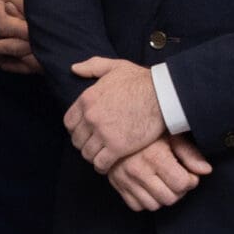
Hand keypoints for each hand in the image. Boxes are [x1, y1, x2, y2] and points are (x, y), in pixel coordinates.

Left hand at [66, 58, 166, 173]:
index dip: (75, 129)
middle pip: (77, 140)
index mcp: (87, 99)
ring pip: (87, 153)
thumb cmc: (141, 80)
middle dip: (84, 144)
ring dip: (92, 156)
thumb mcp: (114, 66)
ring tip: (100, 156)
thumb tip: (74, 69)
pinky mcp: (118, 147)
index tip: (84, 132)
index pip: (69, 122)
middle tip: (93, 146)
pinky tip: (106, 165)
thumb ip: (92, 66)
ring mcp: (103, 133)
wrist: (163, 95)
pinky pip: (101, 163)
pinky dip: (102, 166)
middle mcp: (91, 117)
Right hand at [104, 133, 212, 212]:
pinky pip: (137, 206)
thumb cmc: (148, 132)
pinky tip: (149, 188)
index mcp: (154, 156)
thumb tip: (206, 170)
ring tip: (163, 183)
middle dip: (178, 191)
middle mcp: (138, 171)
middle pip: (169, 198)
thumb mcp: (171, 135)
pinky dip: (145, 201)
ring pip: (154, 205)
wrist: (114, 130)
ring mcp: (125, 180)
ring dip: (162, 197)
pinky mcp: (117, 186)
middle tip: (177, 178)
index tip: (188, 173)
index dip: (190, 180)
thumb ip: (189, 153)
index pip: (181, 184)